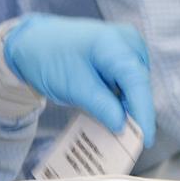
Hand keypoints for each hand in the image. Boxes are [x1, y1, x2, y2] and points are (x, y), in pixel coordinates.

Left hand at [4, 14, 155, 147]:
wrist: (33, 42)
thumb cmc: (49, 60)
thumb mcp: (73, 87)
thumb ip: (102, 106)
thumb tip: (123, 126)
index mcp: (115, 44)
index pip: (137, 82)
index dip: (144, 112)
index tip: (146, 139)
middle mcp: (128, 41)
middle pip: (139, 83)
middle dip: (135, 110)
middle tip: (129, 139)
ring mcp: (127, 44)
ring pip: (135, 82)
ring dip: (127, 104)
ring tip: (118, 127)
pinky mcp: (122, 51)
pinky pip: (128, 78)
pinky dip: (121, 95)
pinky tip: (112, 109)